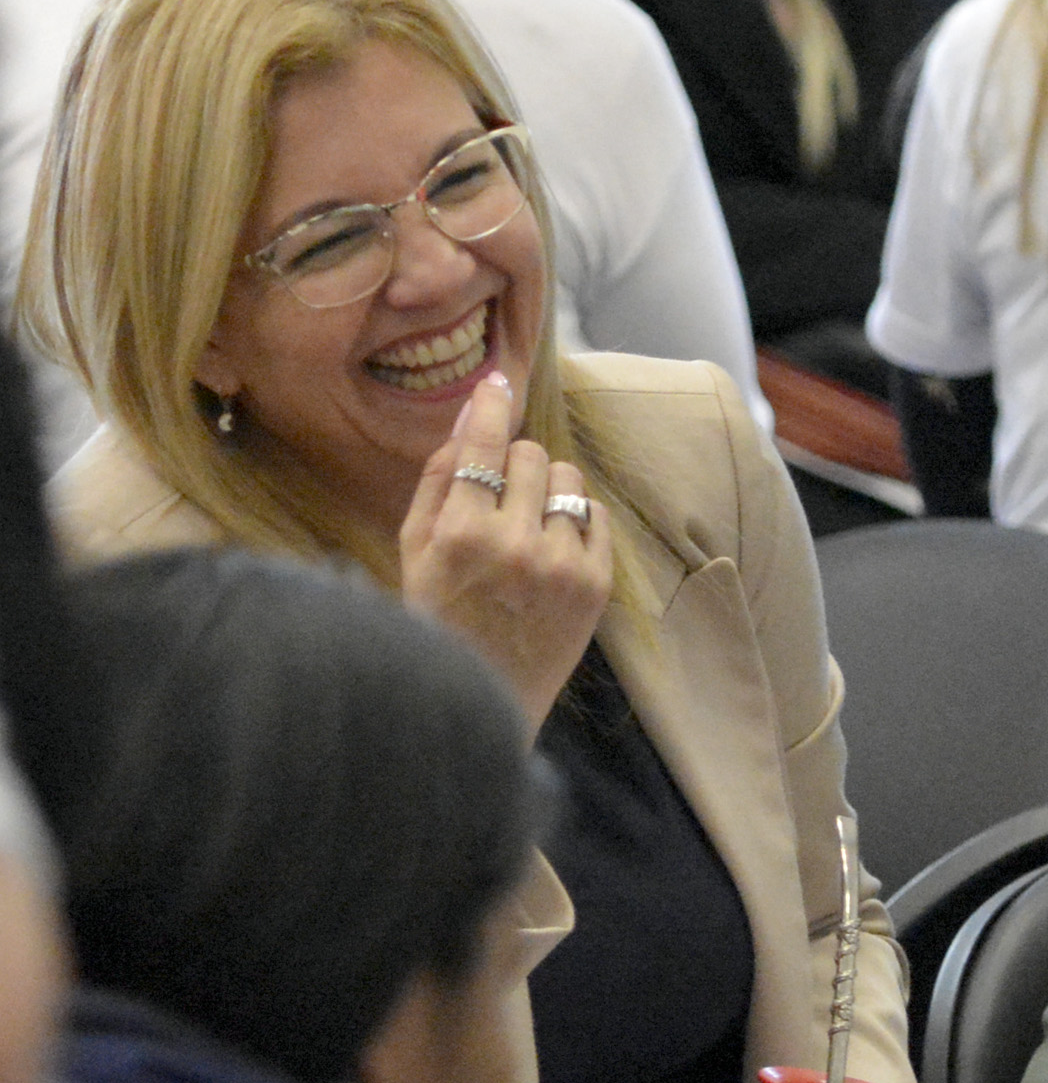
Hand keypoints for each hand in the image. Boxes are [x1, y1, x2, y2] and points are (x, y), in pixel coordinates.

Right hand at [399, 371, 611, 738]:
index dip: (491, 407)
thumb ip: (437, 480)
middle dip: (514, 467)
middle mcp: (516, 545)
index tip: (496, 382)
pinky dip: (575, 520)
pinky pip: (596, 513)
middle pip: (532, 454)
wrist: (486, 699)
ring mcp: (562, 565)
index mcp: (461, 535)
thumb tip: (468, 415)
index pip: (484, 446)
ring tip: (527, 528)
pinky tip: (552, 548)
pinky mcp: (598, 584)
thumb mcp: (413, 552)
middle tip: (499, 501)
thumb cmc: (438, 620)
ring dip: (547, 491)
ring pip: (568, 478)